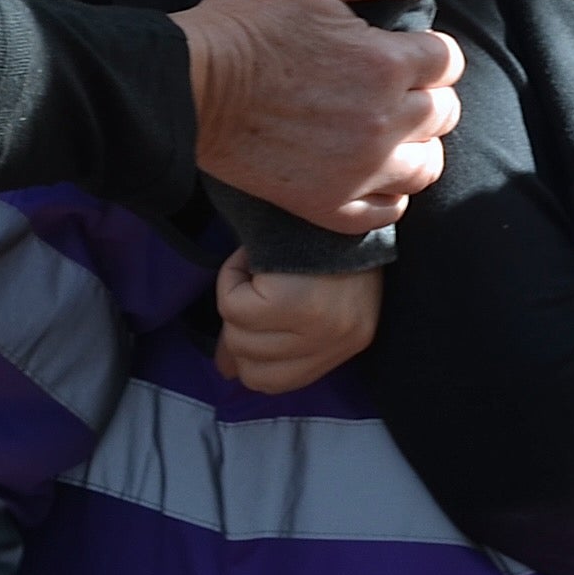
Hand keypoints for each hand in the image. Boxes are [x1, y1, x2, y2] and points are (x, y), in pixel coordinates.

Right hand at [174, 0, 459, 231]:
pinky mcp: (328, 205)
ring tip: (383, 127)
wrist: (187, 86)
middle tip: (385, 84)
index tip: (395, 49)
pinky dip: (389, 192)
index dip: (426, 51)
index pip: (448, 61)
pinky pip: (388, 211)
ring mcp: (358, 172)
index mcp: (385, 64)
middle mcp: (382, 124)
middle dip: (425, 93)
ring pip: (427, 165)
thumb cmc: (247, 23)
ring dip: (415, 143)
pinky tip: (368, 169)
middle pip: (444, 113)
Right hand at [212, 256, 381, 393]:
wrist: (337, 192)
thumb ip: (267, 339)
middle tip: (254, 285)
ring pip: (238, 333)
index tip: (242, 327)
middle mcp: (337, 339)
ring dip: (235, 295)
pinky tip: (252, 258)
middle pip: (250, 363)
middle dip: (239, 323)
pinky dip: (231, 277)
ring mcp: (318, 325)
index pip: (276, 382)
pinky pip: (232, 306)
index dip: (248, 359)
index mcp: (346, 342)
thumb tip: (226, 370)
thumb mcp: (307, 298)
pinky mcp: (294, 304)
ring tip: (259, 268)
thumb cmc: (321, 244)